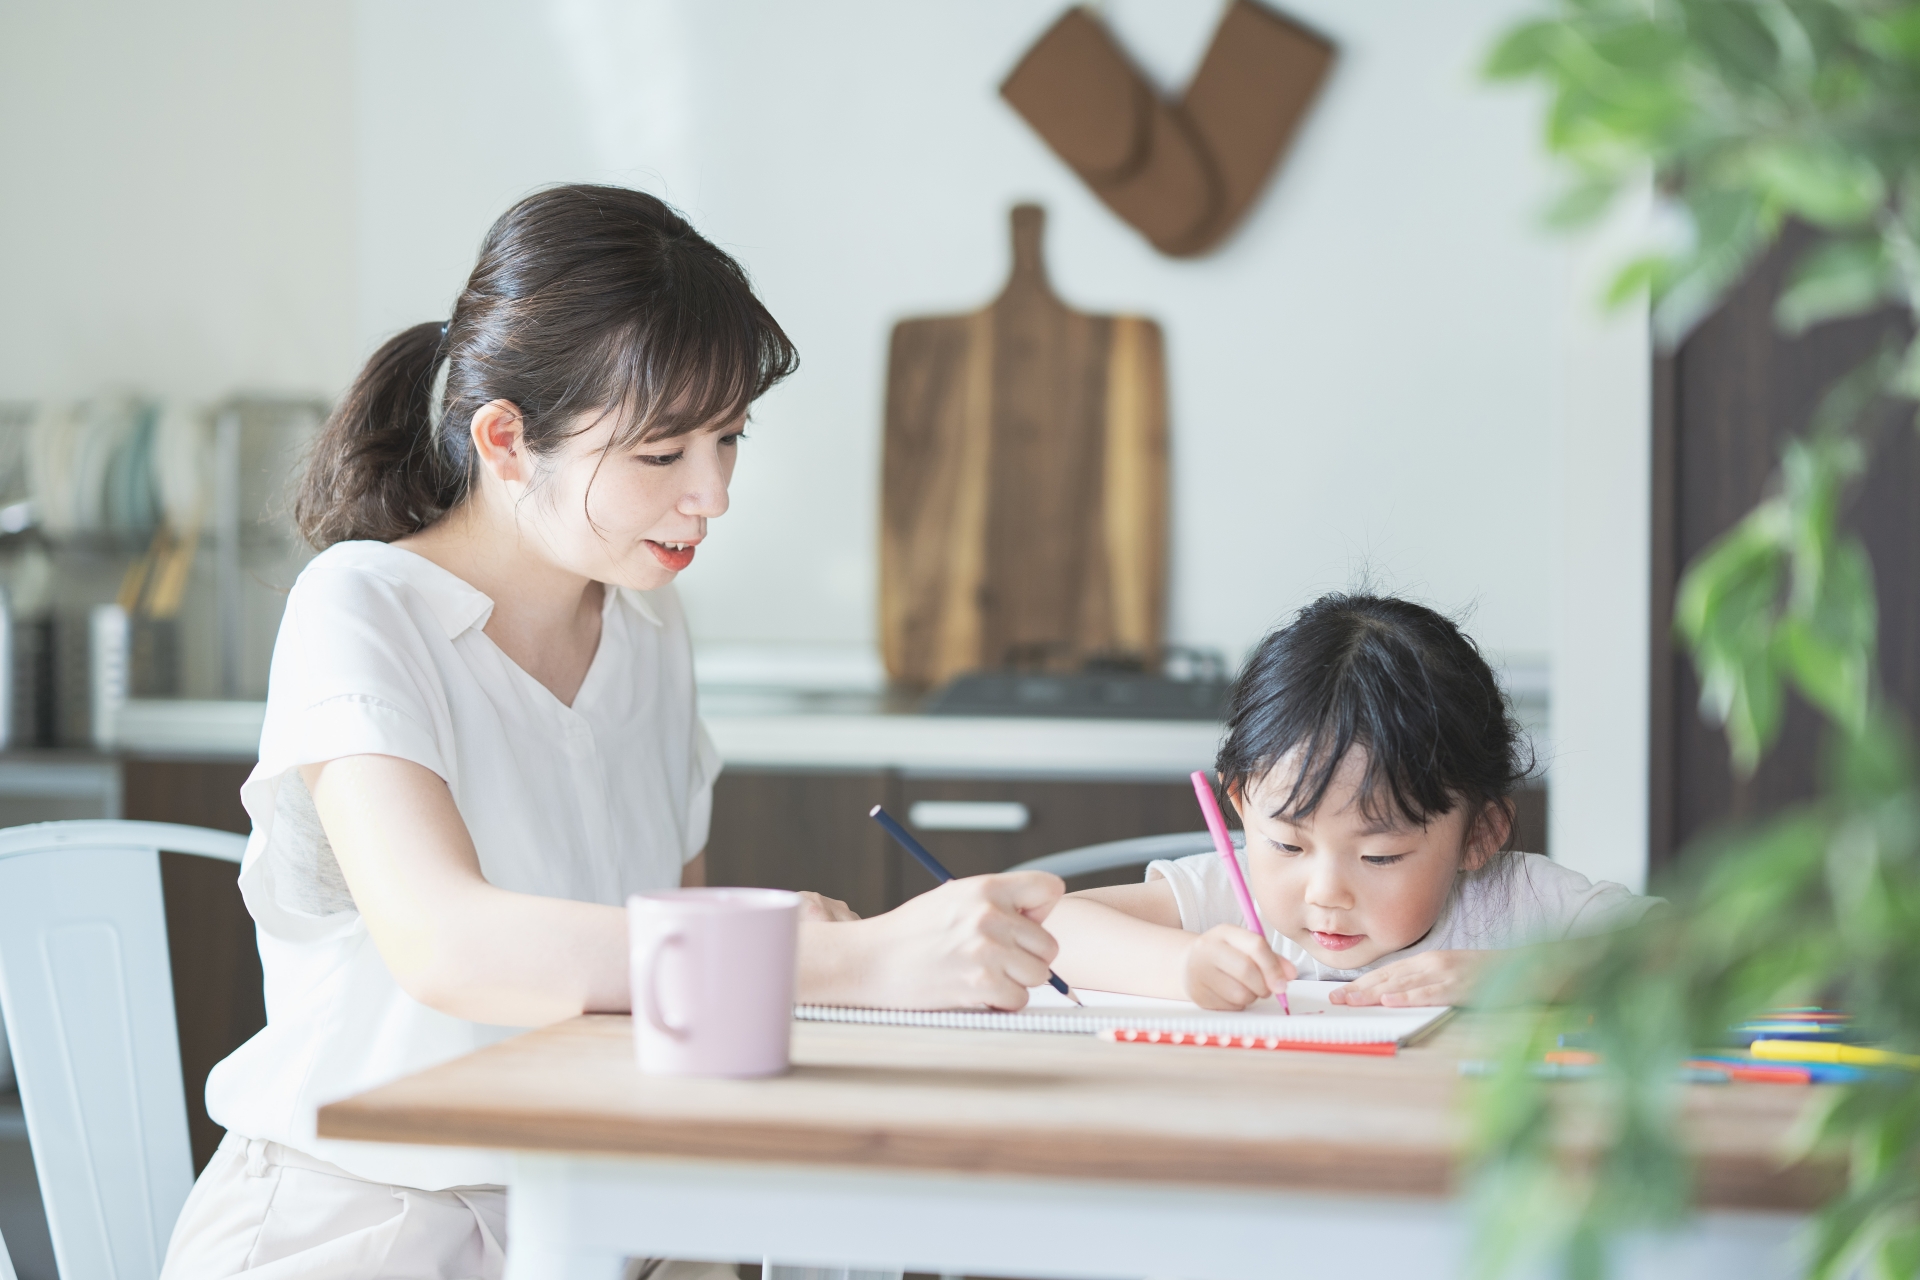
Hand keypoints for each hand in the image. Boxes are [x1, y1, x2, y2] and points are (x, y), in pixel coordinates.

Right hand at [804, 872, 1064, 1011]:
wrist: (871, 962)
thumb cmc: (913, 933)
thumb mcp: (954, 899)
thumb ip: (998, 903)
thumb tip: (1040, 921)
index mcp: (986, 888)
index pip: (1050, 888)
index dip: (1040, 911)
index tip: (1021, 923)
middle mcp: (990, 915)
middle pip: (1049, 944)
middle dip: (1027, 956)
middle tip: (994, 958)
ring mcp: (987, 951)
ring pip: (1038, 975)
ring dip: (1015, 982)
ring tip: (981, 974)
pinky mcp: (981, 984)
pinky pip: (1018, 1000)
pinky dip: (1001, 1003)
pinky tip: (974, 992)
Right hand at [1182, 924, 1295, 1009]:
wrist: (1190, 964)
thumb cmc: (1226, 956)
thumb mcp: (1246, 948)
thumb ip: (1272, 958)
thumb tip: (1290, 974)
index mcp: (1224, 932)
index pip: (1256, 945)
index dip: (1274, 966)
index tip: (1285, 982)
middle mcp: (1207, 948)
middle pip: (1247, 970)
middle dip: (1264, 985)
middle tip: (1268, 990)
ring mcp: (1199, 972)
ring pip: (1240, 994)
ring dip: (1252, 997)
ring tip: (1246, 989)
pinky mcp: (1197, 995)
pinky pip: (1230, 1007)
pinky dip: (1238, 1005)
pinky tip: (1231, 995)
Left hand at [1329, 949, 1492, 1006]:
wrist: (1529, 968)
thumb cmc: (1489, 974)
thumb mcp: (1451, 973)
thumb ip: (1426, 981)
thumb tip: (1397, 994)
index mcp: (1428, 961)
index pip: (1387, 973)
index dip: (1361, 983)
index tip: (1340, 992)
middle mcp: (1432, 964)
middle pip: (1388, 978)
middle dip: (1359, 989)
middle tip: (1334, 999)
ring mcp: (1446, 973)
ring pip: (1403, 985)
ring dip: (1373, 993)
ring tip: (1350, 1000)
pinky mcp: (1461, 986)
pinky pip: (1430, 993)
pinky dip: (1408, 997)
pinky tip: (1390, 1001)